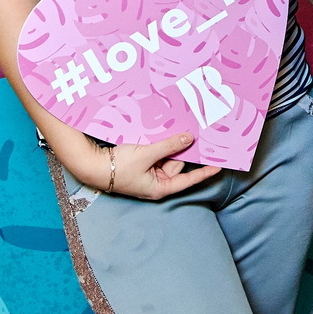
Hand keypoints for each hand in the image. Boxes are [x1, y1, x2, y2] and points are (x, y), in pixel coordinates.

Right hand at [57, 130, 221, 200]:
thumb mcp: (146, 155)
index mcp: (161, 187)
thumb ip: (169, 146)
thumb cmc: (118, 167)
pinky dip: (161, 143)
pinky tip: (165, 130)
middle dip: (184, 149)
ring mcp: (150, 172)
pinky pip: (157, 152)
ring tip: (179, 126)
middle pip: (178, 163)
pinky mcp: (142, 163)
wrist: (92, 165)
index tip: (220, 165)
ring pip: (167, 155)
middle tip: (198, 131)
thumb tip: (190, 139)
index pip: (189, 179)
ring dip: (171, 143)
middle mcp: (157, 181)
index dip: (205, 172)